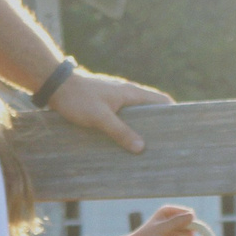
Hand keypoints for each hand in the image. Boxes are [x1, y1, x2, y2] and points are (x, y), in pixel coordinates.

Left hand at [48, 68, 172, 153]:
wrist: (55, 85)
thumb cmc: (78, 98)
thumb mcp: (100, 117)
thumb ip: (121, 132)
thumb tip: (141, 148)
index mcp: (131, 92)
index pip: (162, 101)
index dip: (173, 114)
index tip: (180, 131)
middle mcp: (127, 93)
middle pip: (150, 110)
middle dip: (157, 126)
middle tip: (162, 146)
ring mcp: (116, 98)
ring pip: (135, 115)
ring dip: (139, 129)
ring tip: (144, 150)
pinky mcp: (105, 105)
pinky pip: (121, 118)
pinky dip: (126, 128)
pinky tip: (123, 143)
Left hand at [118, 204, 197, 235]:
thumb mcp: (163, 228)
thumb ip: (178, 221)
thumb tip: (192, 215)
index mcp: (169, 211)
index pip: (189, 214)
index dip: (188, 222)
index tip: (179, 228)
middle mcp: (172, 220)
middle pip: (191, 227)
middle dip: (180, 235)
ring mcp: (174, 231)